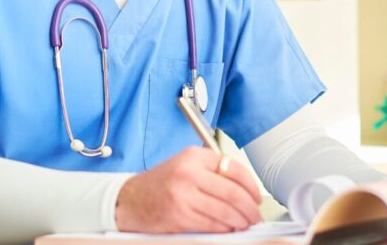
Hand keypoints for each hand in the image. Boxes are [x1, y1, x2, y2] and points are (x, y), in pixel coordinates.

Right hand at [115, 147, 263, 232]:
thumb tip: (245, 190)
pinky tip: (228, 228)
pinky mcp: (178, 216)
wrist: (129, 199)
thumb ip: (212, 172)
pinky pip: (211, 224)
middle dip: (250, 208)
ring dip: (240, 221)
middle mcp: (188, 172)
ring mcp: (182, 195)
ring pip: (225, 211)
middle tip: (255, 215)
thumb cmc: (160, 184)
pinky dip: (225, 229)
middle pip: (233, 192)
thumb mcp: (185, 165)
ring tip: (245, 224)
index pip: (234, 168)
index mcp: (193, 156)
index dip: (251, 186)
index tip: (257, 197)